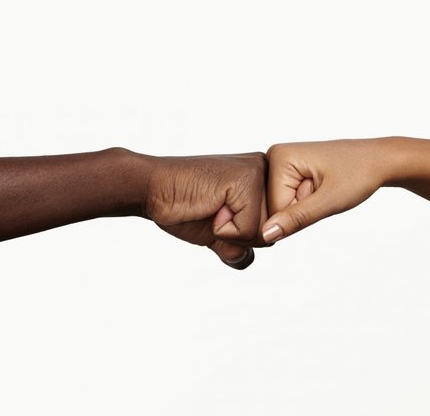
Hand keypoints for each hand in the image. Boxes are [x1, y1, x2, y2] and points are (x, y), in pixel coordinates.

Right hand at [145, 153, 267, 269]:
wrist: (153, 189)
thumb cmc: (184, 206)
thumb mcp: (219, 231)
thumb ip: (239, 247)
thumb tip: (245, 258)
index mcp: (264, 178)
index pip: (275, 228)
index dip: (242, 234)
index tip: (217, 210)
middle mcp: (266, 170)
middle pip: (273, 231)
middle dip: (239, 236)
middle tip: (212, 209)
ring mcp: (258, 173)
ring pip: (264, 233)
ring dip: (231, 234)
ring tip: (211, 207)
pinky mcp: (247, 181)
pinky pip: (249, 230)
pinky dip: (223, 231)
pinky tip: (209, 206)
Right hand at [262, 139, 393, 242]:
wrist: (379, 161)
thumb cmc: (360, 173)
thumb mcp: (330, 201)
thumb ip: (296, 218)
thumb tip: (266, 234)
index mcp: (279, 157)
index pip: (273, 209)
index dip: (299, 214)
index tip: (322, 195)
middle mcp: (274, 156)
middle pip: (273, 207)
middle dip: (299, 210)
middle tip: (324, 192)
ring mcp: (281, 163)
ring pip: (281, 206)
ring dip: (304, 206)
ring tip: (324, 189)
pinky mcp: (288, 170)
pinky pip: (288, 199)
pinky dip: (306, 201)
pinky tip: (320, 188)